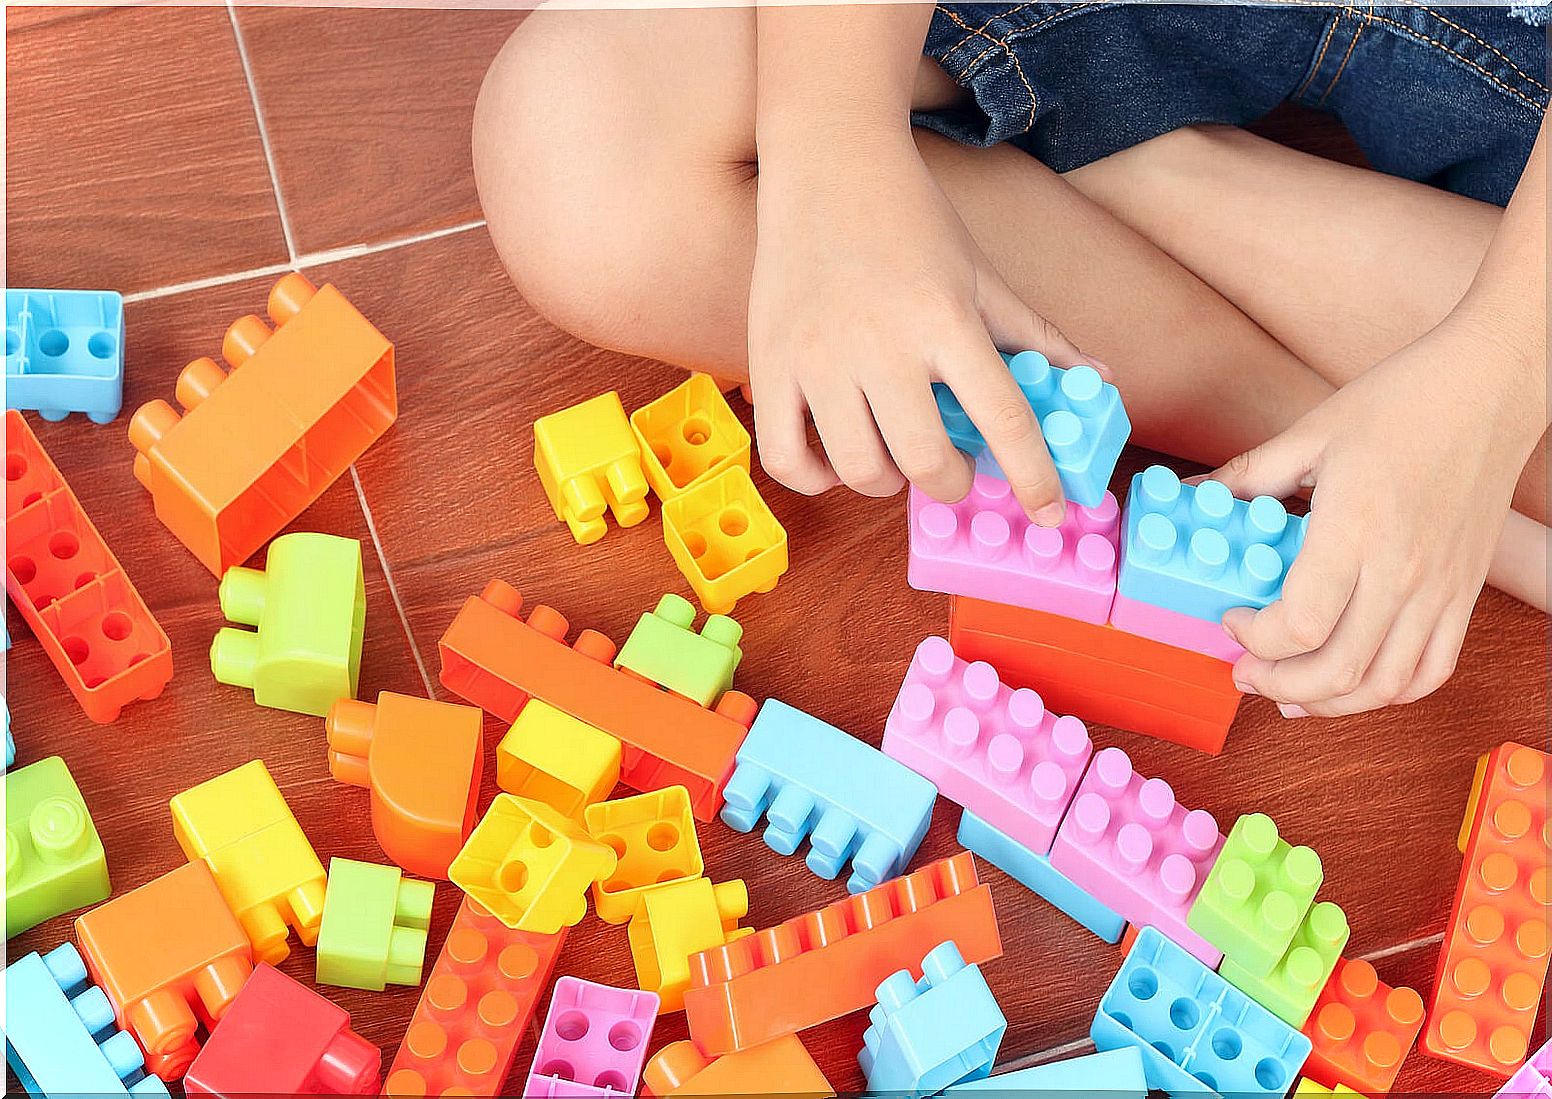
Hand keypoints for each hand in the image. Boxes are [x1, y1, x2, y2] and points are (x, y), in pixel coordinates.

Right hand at [747, 132, 1099, 523]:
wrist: (827, 161)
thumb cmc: (912, 220)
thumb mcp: (982, 274)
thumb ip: (1036, 336)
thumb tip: (1099, 380)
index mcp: (945, 320)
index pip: (1004, 419)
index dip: (1035, 477)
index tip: (1050, 510)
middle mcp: (880, 345)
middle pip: (926, 462)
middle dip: (952, 483)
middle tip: (954, 468)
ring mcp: (818, 358)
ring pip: (858, 469)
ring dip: (888, 482)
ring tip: (895, 456)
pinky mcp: (769, 364)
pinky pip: (786, 459)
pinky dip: (816, 478)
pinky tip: (837, 458)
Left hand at [1210, 312, 1542, 716]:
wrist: (1491, 388)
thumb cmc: (1403, 402)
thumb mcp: (1310, 433)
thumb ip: (1246, 475)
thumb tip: (1190, 492)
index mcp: (1355, 529)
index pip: (1299, 623)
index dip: (1253, 636)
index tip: (1231, 616)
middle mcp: (1402, 569)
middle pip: (1339, 669)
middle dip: (1278, 684)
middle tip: (1244, 673)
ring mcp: (1441, 587)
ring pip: (1387, 684)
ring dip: (1332, 703)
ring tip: (1291, 694)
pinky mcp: (1465, 592)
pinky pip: (1433, 669)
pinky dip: (1390, 691)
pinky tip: (1355, 684)